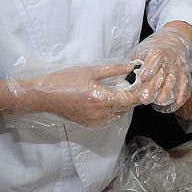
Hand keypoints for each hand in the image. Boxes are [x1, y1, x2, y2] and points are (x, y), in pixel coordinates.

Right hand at [7, 62, 145, 125]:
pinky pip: (109, 118)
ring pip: (119, 114)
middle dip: (133, 97)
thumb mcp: (91, 71)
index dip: (142, 92)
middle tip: (135, 83)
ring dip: (123, 104)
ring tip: (120, 89)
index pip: (131, 99)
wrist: (43, 96)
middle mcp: (101, 114)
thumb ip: (114, 70)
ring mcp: (95, 121)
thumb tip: (132, 67)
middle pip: (127, 108)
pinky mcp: (90, 124)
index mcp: (102, 100)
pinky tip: (109, 98)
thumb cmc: (64, 81)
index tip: (148, 84)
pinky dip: (113, 109)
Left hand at [131, 26, 191, 110]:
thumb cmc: (157, 47)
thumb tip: (126, 75)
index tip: (143, 77)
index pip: (154, 59)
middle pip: (162, 73)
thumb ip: (137, 62)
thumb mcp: (144, 50)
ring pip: (174, 79)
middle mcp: (170, 58)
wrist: (175, 39)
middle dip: (154, 86)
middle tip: (145, 98)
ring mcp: (178, 66)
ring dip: (167, 91)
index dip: (149, 67)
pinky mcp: (185, 72)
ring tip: (160, 101)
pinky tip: (177, 101)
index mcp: (158, 51)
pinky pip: (185, 83)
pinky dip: (182, 93)